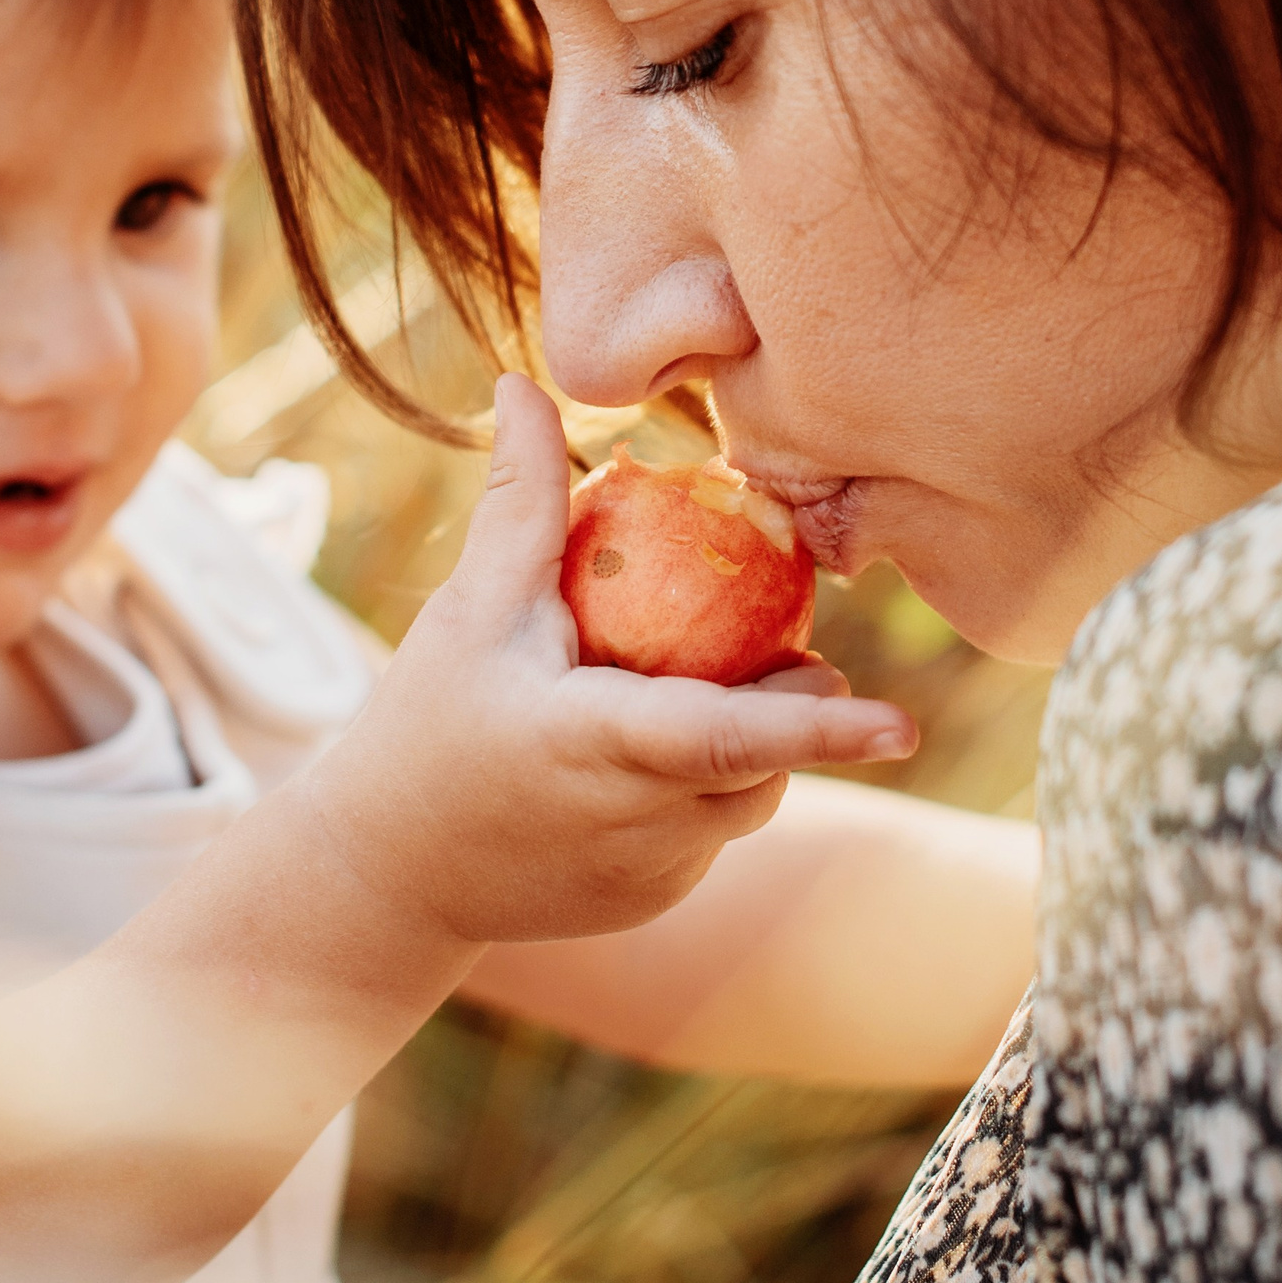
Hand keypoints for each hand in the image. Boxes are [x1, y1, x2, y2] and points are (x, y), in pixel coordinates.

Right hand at [312, 373, 917, 943]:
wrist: (378, 874)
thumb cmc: (425, 724)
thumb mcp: (470, 611)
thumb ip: (520, 502)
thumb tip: (526, 381)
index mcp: (597, 747)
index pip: (727, 737)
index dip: (818, 731)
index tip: (903, 725)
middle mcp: (638, 826)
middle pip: (763, 759)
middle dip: (794, 705)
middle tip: (779, 650)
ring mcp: (653, 877)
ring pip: (750, 798)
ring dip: (745, 744)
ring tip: (676, 692)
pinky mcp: (654, 902)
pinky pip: (714, 832)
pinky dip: (701, 788)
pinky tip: (633, 762)